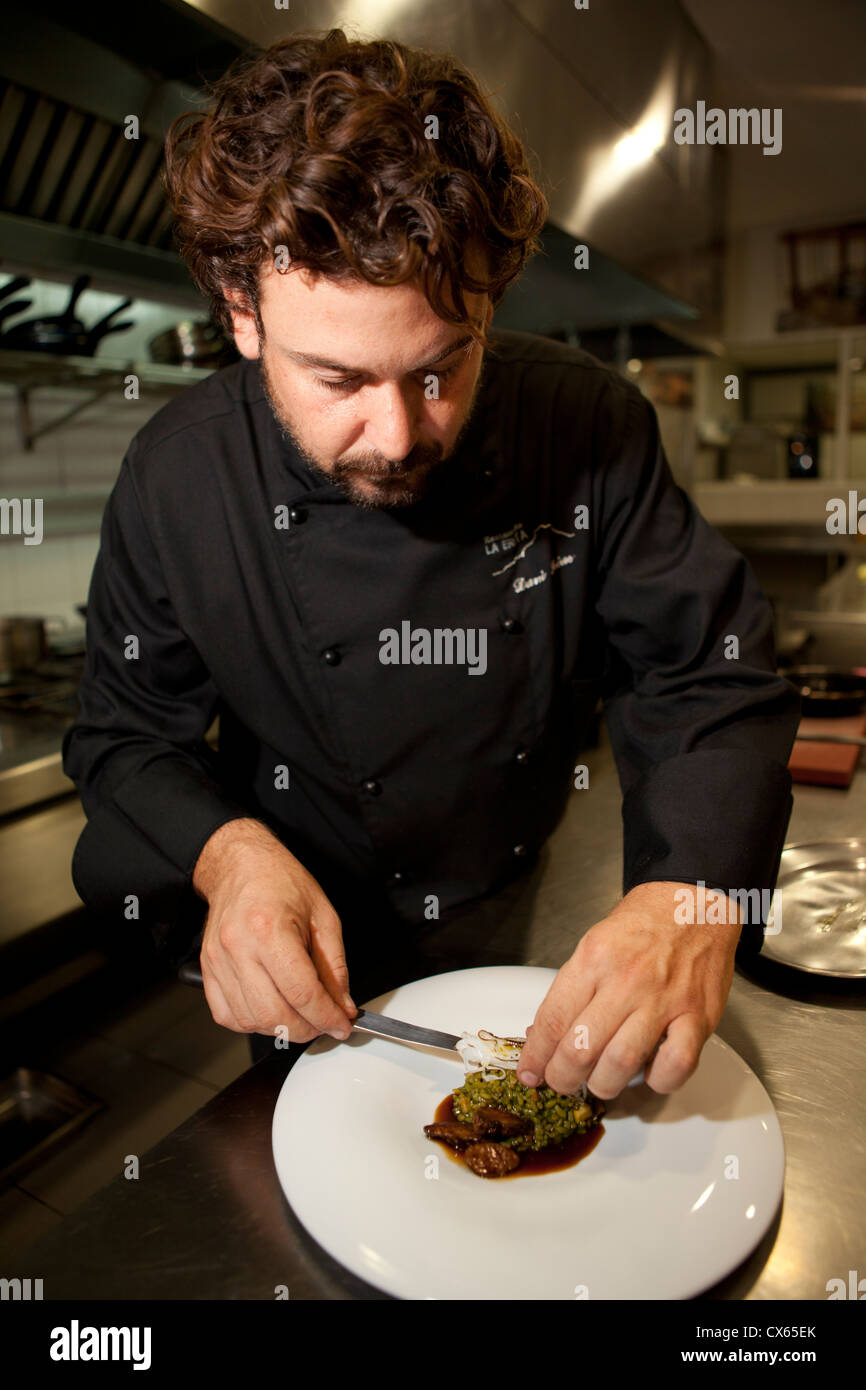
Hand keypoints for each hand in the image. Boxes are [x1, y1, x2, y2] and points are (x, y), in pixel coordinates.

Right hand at [193, 819, 356, 1042]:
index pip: (302, 993)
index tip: (342, 1024)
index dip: (327, 1016)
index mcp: (270, 929)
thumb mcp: (324, 917)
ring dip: (281, 1029)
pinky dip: (252, 1023)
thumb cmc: (282, 882)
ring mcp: (218, 961)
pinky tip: (271, 1010)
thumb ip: (335, 966)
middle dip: (307, 1029)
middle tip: (325, 1022)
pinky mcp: (206, 969)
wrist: (240, 866)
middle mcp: (238, 947)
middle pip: (274, 1015)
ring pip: (250, 1021)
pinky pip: (227, 1015)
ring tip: (301, 1016)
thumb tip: (342, 1005)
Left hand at [516, 881, 740, 1099]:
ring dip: (603, 1085)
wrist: (695, 901)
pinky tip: (649, 1073)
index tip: (530, 1073)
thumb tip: (545, 1035)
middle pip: (581, 1049)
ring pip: (621, 1063)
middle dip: (562, 1077)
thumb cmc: (644, 923)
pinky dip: (659, 1080)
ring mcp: (664, 1001)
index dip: (536, 1056)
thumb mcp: (594, 943)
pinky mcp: (698, 1016)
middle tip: (561, 1082)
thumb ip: (572, 989)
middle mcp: (626, 981)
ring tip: (599, 1082)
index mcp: (594, 959)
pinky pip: (676, 1064)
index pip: (553, 1019)